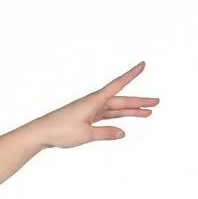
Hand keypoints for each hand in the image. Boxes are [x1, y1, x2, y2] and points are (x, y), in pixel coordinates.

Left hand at [29, 63, 158, 149]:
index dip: (131, 75)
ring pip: (115, 109)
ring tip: (148, 113)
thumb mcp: (85, 134)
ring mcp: (90, 110)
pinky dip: (117, 119)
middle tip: (157, 102)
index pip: (117, 84)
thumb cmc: (59, 131)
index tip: (143, 64)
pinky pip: (106, 116)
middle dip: (139, 101)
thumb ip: (105, 133)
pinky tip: (125, 124)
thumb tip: (122, 133)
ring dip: (131, 111)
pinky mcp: (86, 118)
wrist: (40, 133)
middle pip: (121, 101)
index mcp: (94, 100)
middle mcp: (94, 102)